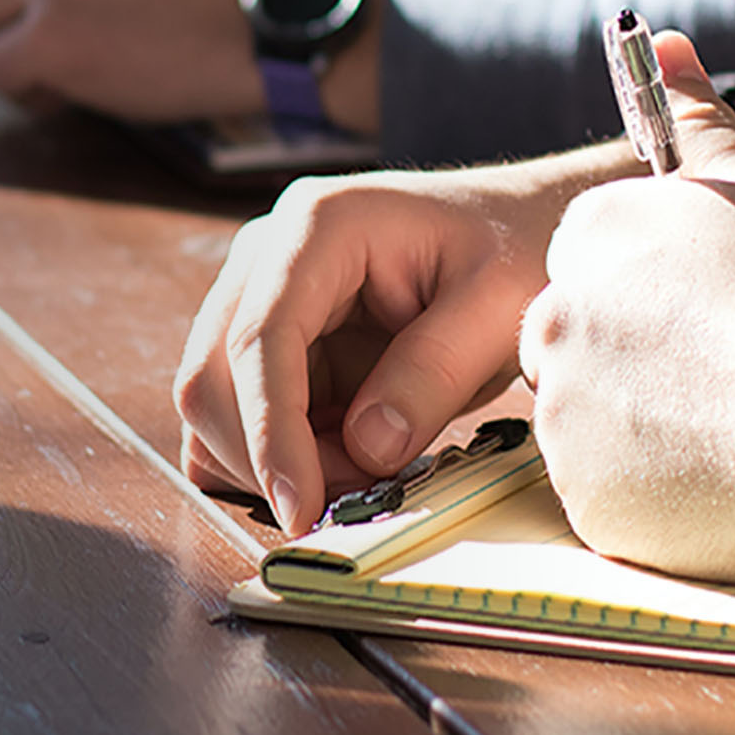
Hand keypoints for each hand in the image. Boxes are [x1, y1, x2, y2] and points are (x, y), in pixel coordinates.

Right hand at [174, 144, 635, 530]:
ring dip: (269, 463)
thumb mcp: (499, 308)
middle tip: (358, 496)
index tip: (300, 506)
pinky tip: (335, 462)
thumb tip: (365, 448)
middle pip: (212, 376)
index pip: (258, 337)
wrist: (522, 232)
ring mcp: (256, 300)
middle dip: (270, 457)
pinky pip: (233, 417)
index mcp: (317, 227)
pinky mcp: (266, 345)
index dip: (269, 431)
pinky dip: (268, 459)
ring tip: (363, 472)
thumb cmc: (516, 251)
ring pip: (212, 405)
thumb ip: (433, 373)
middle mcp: (266, 259)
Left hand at [519, 34, 734, 581]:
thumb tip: (661, 42)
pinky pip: (603, 487)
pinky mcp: (577, 488)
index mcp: (590, 239)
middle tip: (713, 371)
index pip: (589, 266)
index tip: (702, 314)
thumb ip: (695, 123)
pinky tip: (709, 470)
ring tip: (721, 419)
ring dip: (638, 422)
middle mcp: (554, 317)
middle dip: (629, 357)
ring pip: (584, 416)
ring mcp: (559, 408)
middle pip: (573, 339)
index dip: (651, 295)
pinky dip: (648, 486)